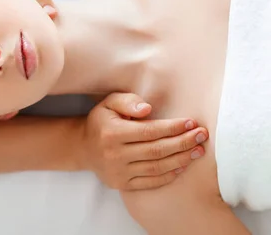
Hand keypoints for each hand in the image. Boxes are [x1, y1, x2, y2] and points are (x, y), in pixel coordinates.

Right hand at [82, 93, 207, 190]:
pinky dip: (168, 175)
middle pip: (157, 150)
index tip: (191, 123)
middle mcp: (114, 154)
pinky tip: (182, 166)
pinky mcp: (122, 184)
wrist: (83, 147)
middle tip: (202, 136)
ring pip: (157, 167)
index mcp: (112, 133)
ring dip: (181, 160)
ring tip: (198, 151)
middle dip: (183, 143)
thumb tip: (148, 109)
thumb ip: (128, 101)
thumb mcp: (109, 103)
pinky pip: (150, 182)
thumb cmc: (101, 121)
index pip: (150, 131)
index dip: (173, 128)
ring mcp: (118, 171)